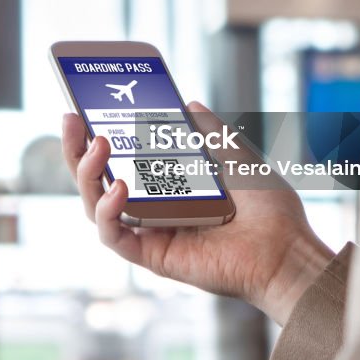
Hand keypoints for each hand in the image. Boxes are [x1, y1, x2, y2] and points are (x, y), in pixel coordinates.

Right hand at [62, 102, 335, 324]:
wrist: (287, 251)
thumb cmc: (269, 212)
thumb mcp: (238, 157)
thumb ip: (212, 133)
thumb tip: (189, 104)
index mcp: (167, 187)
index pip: (120, 160)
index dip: (96, 137)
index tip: (83, 107)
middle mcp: (152, 210)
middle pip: (96, 180)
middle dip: (77, 150)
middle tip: (72, 120)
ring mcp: (149, 232)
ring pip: (95, 205)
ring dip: (88, 174)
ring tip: (99, 145)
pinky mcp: (151, 255)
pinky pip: (113, 235)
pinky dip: (107, 211)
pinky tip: (119, 189)